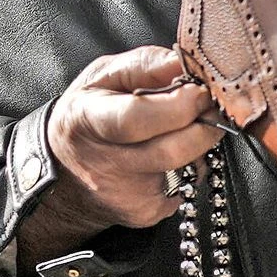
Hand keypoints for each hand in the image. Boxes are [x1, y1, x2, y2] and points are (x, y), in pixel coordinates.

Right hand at [18, 47, 224, 263]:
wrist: (66, 173)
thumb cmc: (89, 114)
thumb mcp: (103, 76)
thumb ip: (145, 64)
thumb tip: (188, 64)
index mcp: (87, 119)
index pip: (135, 118)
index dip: (177, 105)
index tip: (199, 91)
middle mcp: (103, 163)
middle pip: (171, 150)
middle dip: (204, 125)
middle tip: (210, 107)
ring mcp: (125, 194)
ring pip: (187, 170)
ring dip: (202, 145)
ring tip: (191, 128)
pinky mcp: (144, 213)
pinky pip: (187, 188)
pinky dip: (191, 169)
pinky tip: (173, 157)